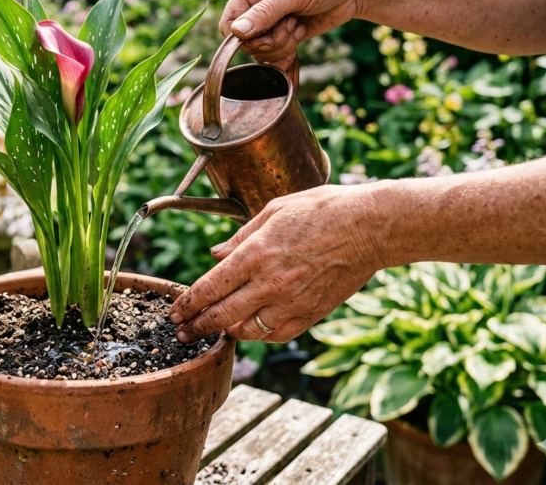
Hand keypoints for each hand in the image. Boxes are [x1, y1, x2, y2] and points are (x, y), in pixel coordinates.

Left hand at [169, 183, 389, 343]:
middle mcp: (270, 282)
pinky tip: (251, 328)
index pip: (209, 287)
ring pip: (247, 331)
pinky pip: (276, 334)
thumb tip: (215, 254)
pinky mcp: (310, 314)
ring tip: (215, 329)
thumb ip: (240, 237)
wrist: (370, 227)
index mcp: (256, 253)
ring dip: (227, 332)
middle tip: (182, 333)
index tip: (175, 313)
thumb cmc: (323, 210)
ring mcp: (291, 302)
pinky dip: (259, 334)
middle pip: (221, 316)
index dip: (188, 304)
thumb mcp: (274, 211)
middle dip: (196, 327)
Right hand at [220, 0, 367, 67]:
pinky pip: (273, 58)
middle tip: (291, 24)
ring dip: (281, 46)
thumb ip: (265, 13)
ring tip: (299, 27)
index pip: (229, 22)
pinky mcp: (283, 37)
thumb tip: (237, 32)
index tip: (266, 31)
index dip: (242, 35)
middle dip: (270, 41)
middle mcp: (256, 7)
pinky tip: (297, 45)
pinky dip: (284, 57)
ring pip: (259, 53)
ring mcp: (270, 24)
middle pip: (244, 43)